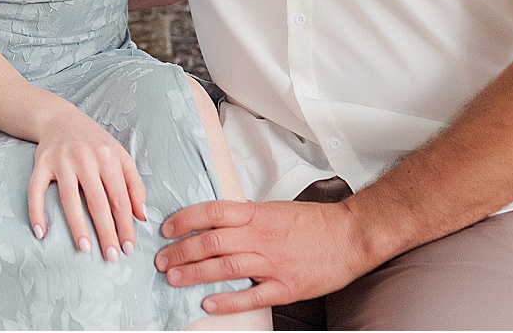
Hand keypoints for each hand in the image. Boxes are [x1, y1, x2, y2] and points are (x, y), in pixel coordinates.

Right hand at [28, 107, 147, 261]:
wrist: (60, 118)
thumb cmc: (95, 142)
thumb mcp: (120, 156)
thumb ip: (135, 185)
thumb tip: (141, 216)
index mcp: (108, 157)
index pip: (120, 198)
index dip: (125, 225)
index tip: (128, 248)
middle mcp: (85, 158)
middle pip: (98, 201)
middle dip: (106, 231)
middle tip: (111, 257)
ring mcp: (62, 161)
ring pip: (70, 198)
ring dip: (77, 226)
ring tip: (85, 249)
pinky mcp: (41, 163)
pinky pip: (35, 190)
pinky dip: (36, 211)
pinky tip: (41, 232)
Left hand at [154, 199, 375, 313]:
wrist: (351, 236)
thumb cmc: (314, 222)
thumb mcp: (274, 208)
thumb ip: (246, 215)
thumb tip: (218, 218)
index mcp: (256, 214)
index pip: (211, 212)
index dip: (184, 220)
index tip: (166, 228)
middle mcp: (260, 237)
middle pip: (211, 242)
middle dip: (180, 252)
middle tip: (161, 260)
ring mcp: (273, 263)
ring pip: (224, 267)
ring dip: (194, 274)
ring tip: (173, 279)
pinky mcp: (286, 287)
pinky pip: (251, 295)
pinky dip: (227, 300)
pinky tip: (208, 303)